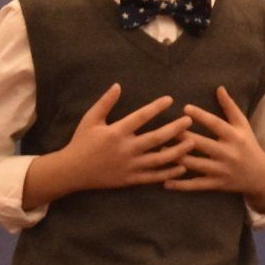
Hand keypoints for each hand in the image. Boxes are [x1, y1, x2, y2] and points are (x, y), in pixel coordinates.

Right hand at [57, 83, 195, 191]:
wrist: (72, 171)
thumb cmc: (82, 141)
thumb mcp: (90, 119)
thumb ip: (105, 102)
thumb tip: (118, 85)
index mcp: (116, 132)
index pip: (141, 117)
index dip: (156, 107)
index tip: (170, 100)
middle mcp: (125, 149)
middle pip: (156, 138)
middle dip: (175, 129)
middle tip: (189, 120)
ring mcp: (129, 166)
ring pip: (159, 159)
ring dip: (177, 151)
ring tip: (192, 142)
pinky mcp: (130, 179)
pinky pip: (153, 177)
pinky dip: (169, 172)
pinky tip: (182, 166)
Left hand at [167, 86, 264, 211]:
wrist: (260, 176)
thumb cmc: (248, 145)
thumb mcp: (243, 125)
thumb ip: (230, 107)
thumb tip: (219, 87)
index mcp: (235, 136)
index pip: (216, 124)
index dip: (201, 116)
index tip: (185, 108)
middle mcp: (228, 153)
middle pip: (203, 144)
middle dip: (184, 137)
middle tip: (165, 131)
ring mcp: (221, 171)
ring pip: (196, 165)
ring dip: (177, 159)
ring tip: (160, 151)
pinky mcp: (216, 185)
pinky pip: (196, 185)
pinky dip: (181, 185)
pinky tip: (165, 182)